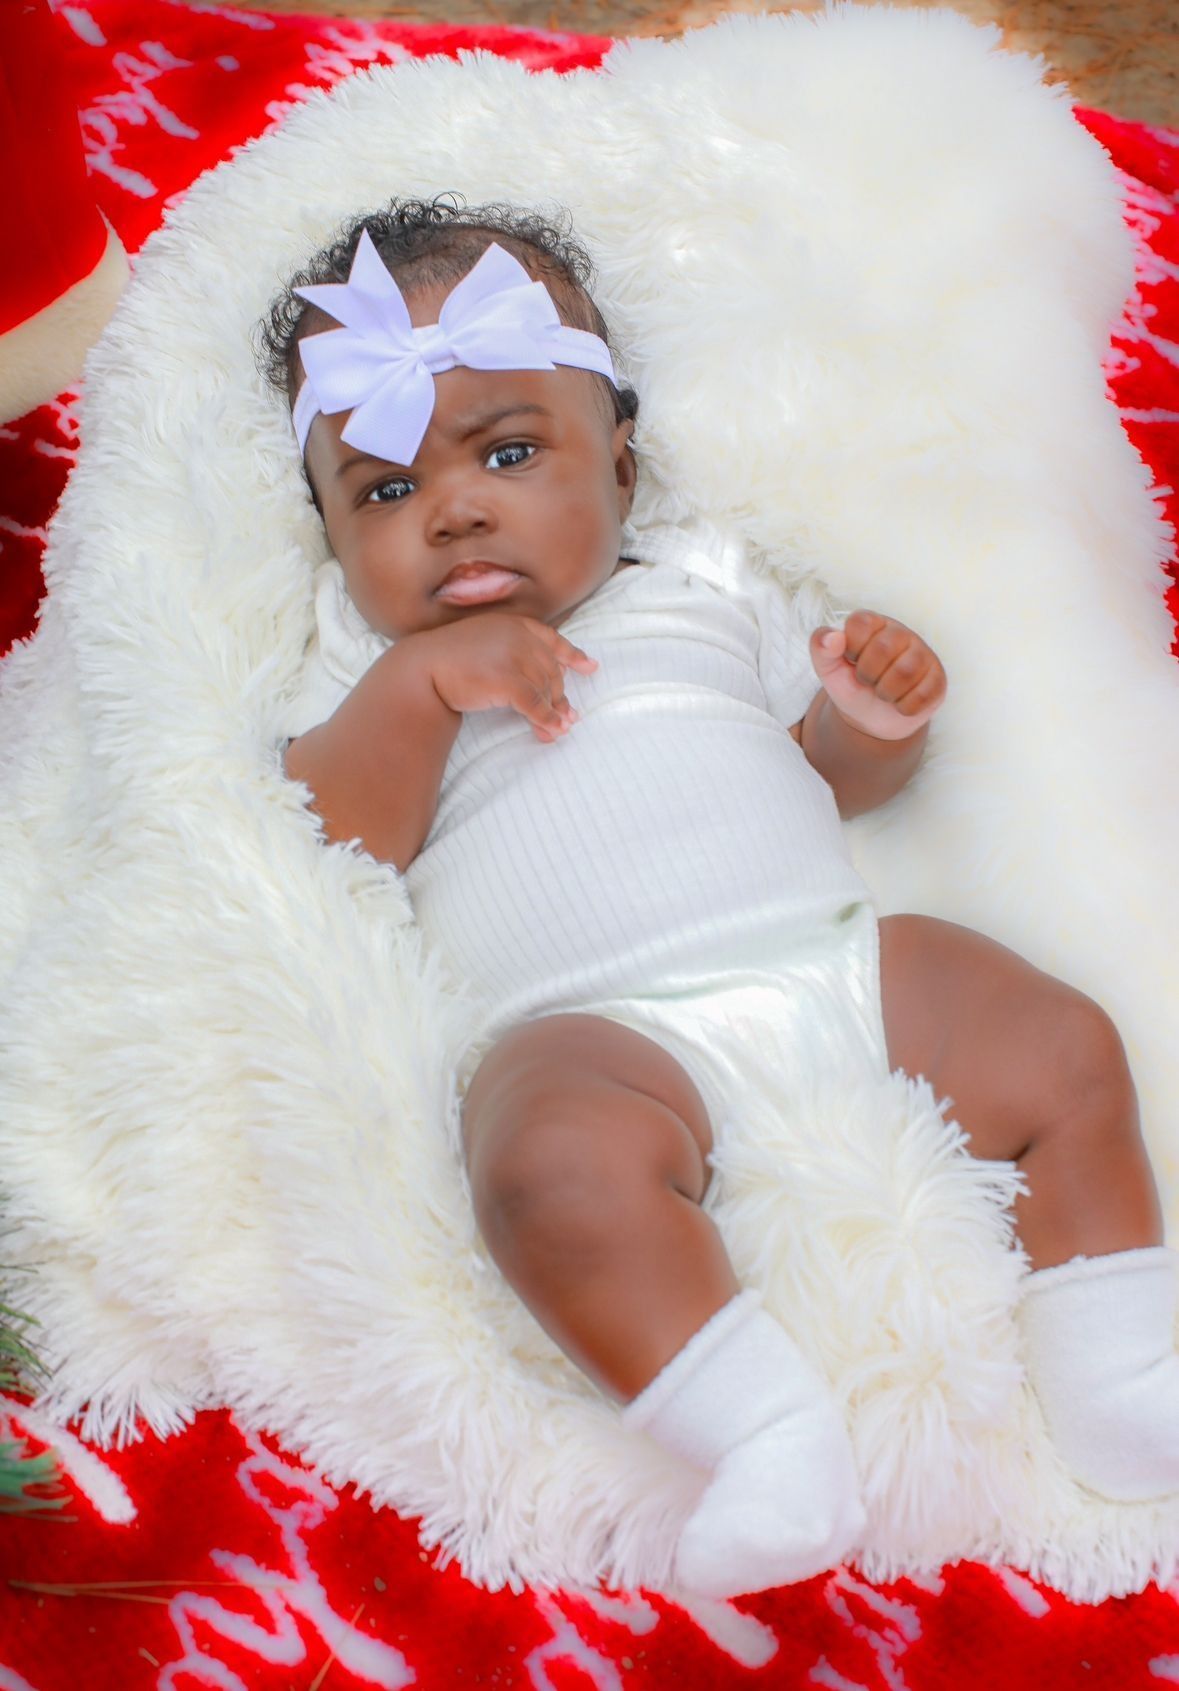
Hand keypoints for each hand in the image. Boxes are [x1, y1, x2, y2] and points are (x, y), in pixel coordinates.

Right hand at [402, 612, 597, 742]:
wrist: (421, 666)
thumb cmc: (447, 659)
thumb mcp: (483, 644)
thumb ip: (508, 654)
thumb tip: (534, 687)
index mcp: (514, 625)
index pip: (552, 639)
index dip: (573, 655)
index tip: (590, 667)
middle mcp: (519, 637)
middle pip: (551, 671)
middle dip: (560, 697)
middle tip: (568, 718)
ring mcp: (514, 657)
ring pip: (545, 690)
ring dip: (555, 713)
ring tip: (560, 730)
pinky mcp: (507, 680)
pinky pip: (535, 705)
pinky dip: (546, 720)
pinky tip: (551, 732)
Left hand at [809, 611, 945, 740]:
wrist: (872, 719)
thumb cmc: (851, 686)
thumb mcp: (828, 669)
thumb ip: (821, 648)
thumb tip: (833, 637)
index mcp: (873, 624)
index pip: (861, 622)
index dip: (852, 648)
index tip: (851, 660)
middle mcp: (901, 633)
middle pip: (884, 648)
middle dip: (868, 675)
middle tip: (868, 681)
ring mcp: (923, 654)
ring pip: (906, 671)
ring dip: (886, 693)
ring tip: (883, 693)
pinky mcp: (938, 678)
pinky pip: (923, 694)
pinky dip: (904, 707)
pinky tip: (900, 703)